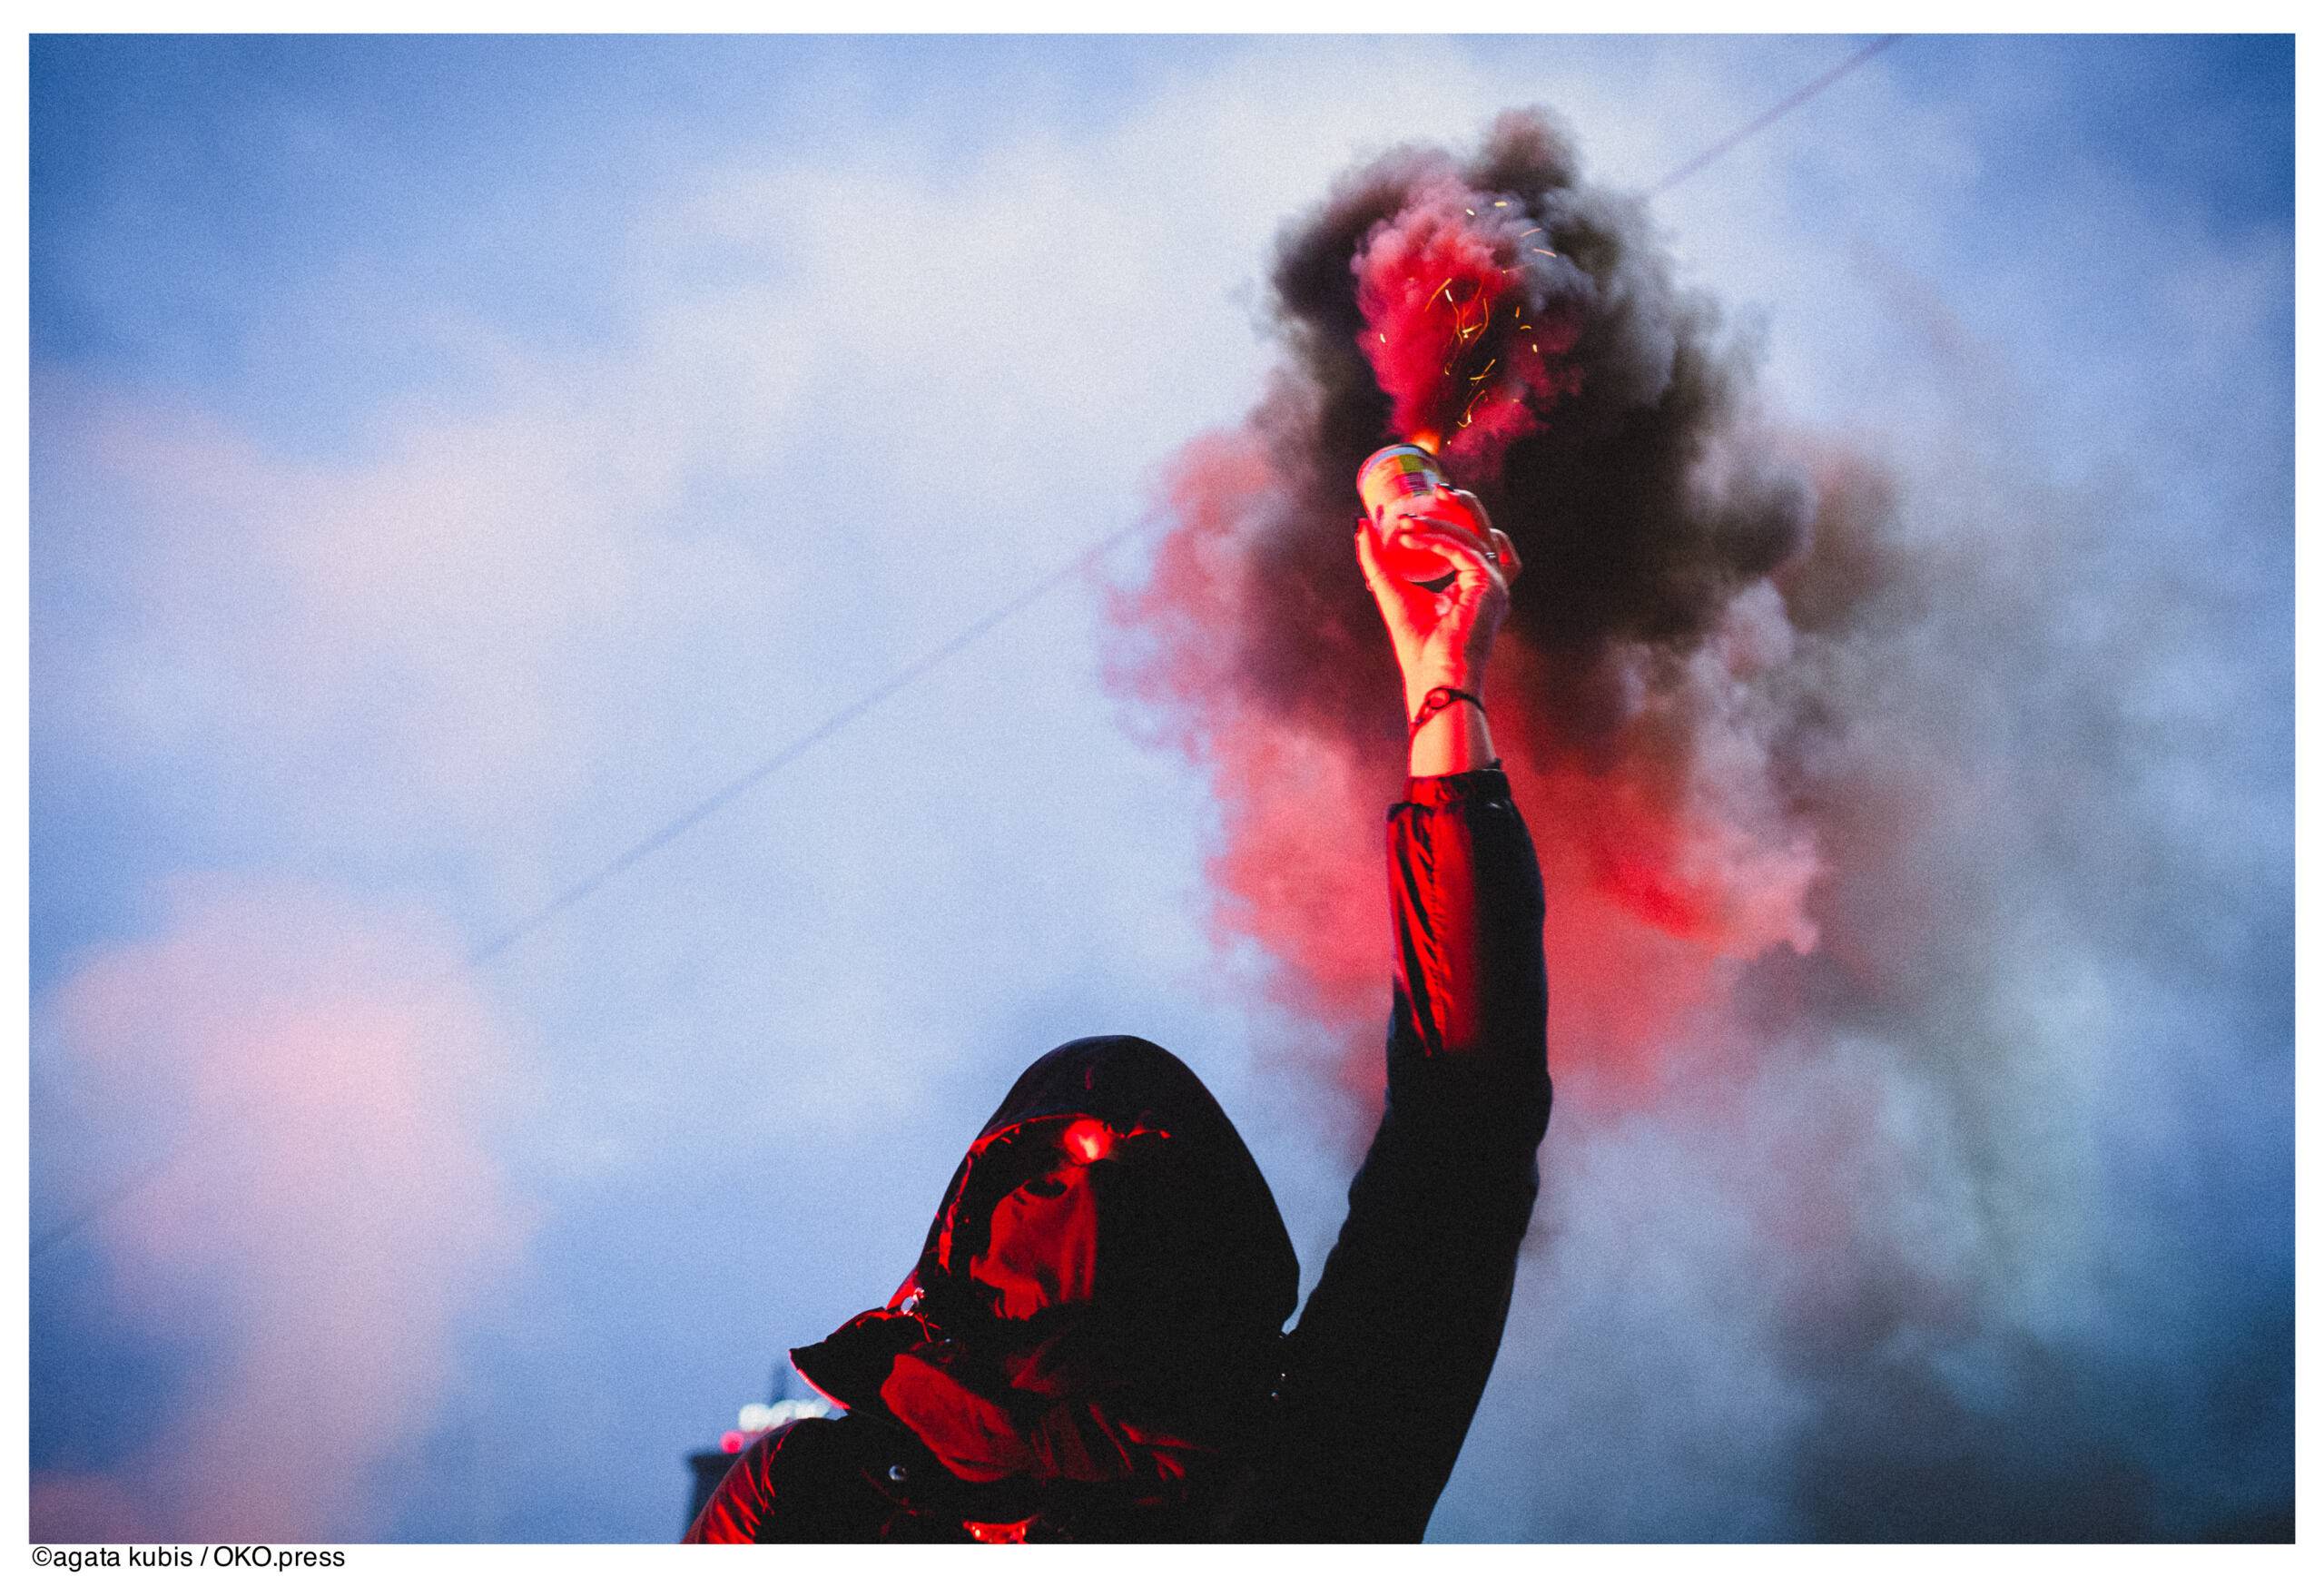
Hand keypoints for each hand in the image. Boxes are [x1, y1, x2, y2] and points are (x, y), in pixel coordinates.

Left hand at [1355, 487, 1521, 719]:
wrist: (1433, 677)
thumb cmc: (1417, 646)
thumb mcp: (1391, 590)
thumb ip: (1377, 558)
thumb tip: (1361, 523)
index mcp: (1474, 587)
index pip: (1471, 543)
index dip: (1449, 520)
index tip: (1414, 512)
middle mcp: (1491, 585)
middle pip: (1487, 531)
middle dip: (1464, 506)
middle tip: (1437, 489)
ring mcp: (1495, 586)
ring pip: (1476, 535)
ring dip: (1442, 521)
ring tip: (1406, 520)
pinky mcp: (1491, 587)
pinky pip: (1464, 550)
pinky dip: (1436, 538)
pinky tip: (1408, 536)